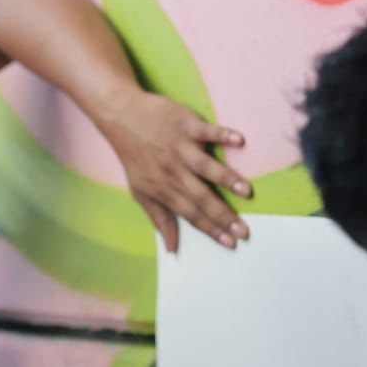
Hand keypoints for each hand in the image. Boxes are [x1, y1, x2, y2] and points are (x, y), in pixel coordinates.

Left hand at [96, 86, 250, 251]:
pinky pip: (207, 131)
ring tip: (246, 191)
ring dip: (227, 178)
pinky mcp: (185, 126)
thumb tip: (171, 249)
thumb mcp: (140, 191)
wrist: (120, 117)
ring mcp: (181, 148)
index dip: (211, 230)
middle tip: (244, 231)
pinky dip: (222, 134)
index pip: (190, 215)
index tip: (231, 243)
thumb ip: (159, 219)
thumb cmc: (134, 157)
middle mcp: (174, 172)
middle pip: (201, 197)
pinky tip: (239, 140)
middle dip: (223, 216)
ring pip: (206, 167)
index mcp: (164, 190)